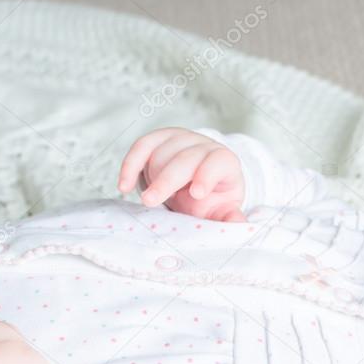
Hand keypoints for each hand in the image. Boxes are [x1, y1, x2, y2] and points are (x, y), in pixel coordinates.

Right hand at [117, 127, 246, 221]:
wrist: (196, 183)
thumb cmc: (210, 199)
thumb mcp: (221, 210)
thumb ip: (228, 218)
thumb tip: (239, 225)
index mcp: (225, 163)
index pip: (219, 161)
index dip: (207, 175)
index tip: (195, 194)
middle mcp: (203, 146)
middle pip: (184, 159)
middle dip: (166, 181)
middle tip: (150, 202)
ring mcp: (181, 138)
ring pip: (161, 153)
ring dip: (153, 178)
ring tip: (154, 199)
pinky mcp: (159, 137)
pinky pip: (141, 146)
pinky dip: (130, 165)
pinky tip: (124, 186)